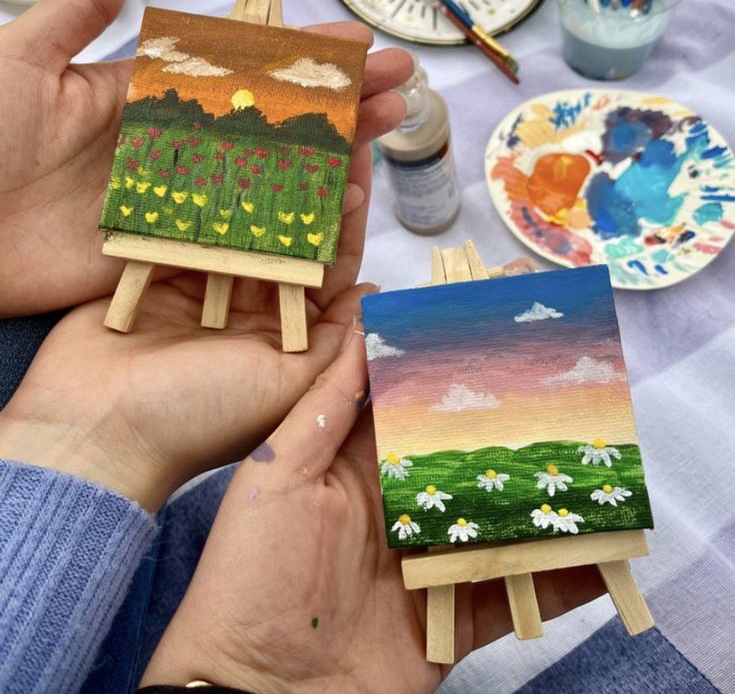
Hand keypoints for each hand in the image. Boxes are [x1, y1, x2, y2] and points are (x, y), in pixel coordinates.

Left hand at [0, 0, 410, 315]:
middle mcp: (177, 144)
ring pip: (274, 172)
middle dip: (339, 99)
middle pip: (274, 119)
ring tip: (390, 128)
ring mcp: (182, 198)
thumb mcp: (23, 62)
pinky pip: (248, 233)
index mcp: (148, 95)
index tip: (355, 41)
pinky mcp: (176, 248)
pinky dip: (297, 220)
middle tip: (400, 83)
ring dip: (335, 152)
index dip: (300, 54)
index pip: (241, 66)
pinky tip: (343, 204)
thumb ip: (81, 11)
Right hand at [0, 122, 395, 510]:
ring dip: (259, 180)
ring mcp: (201, 284)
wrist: (97, 431)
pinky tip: (222, 150)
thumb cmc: (200, 419)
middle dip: (307, 189)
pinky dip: (202, 191)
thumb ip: (336, 342)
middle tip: (326, 136)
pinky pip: (187, 223)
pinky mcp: (156, 268)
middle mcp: (248, 306)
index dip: (344, 222)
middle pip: (287, 235)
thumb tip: (375, 294)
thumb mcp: (287, 385)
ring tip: (280, 132)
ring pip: (240, 222)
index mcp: (285, 335)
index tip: (361, 174)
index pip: (326, 268)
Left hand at [141, 327, 604, 693]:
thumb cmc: (250, 579)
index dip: (455, 356)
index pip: (417, 394)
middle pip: (472, 451)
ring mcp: (435, 557)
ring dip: (550, 490)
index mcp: (359, 460)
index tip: (498, 315)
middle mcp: (404, 501)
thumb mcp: (279, 476)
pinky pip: (520, 588)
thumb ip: (327, 405)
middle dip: (516, 415)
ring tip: (601, 452)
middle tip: (571, 373)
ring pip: (505, 513)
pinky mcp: (456, 614)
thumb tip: (362, 326)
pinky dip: (562, 573)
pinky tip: (604, 547)